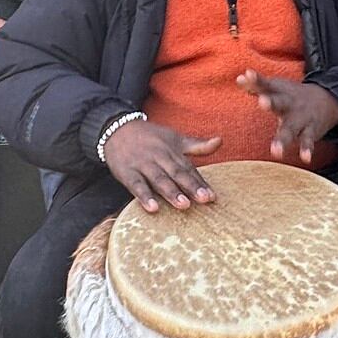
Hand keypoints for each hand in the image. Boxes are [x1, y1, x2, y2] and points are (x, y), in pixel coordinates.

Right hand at [103, 120, 222, 211]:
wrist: (117, 128)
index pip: (188, 168)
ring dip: (171, 192)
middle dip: (191, 187)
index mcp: (172, 151)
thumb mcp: (174, 138)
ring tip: (184, 204)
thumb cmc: (150, 138)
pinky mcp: (127, 172)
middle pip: (177, 173)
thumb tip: (220, 141)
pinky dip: (144, 196)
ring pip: (158, 179)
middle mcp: (159, 157)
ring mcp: (143, 164)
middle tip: (204, 199)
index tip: (212, 196)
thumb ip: (197, 145)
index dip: (200, 182)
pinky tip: (153, 208)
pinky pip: (136, 185)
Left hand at [235, 70, 337, 164]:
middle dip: (271, 102)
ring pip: (291, 128)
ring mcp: (301, 117)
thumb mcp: (276, 88)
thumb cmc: (292, 96)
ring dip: (283, 139)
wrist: (328, 100)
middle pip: (279, 102)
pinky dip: (307, 149)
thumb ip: (257, 85)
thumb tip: (239, 79)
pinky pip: (308, 141)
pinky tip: (305, 158)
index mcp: (279, 92)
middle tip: (262, 101)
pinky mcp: (311, 130)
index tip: (247, 75)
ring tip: (276, 151)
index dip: (256, 80)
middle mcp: (290, 103)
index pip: (265, 84)